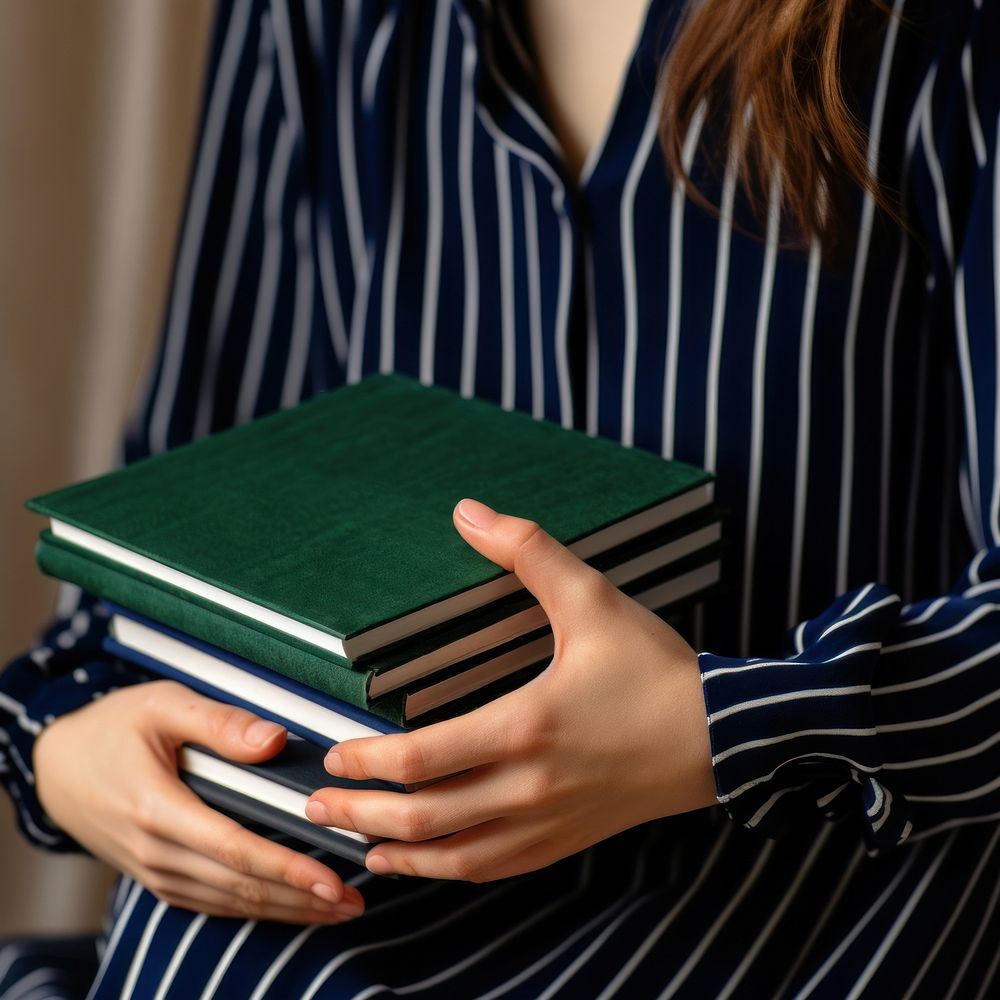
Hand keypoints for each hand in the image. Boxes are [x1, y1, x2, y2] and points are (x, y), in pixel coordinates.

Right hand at [34, 680, 364, 921]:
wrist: (58, 767)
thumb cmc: (113, 729)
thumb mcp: (163, 704)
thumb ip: (220, 722)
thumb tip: (274, 741)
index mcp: (158, 807)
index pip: (234, 848)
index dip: (286, 867)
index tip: (330, 879)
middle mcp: (156, 850)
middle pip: (239, 884)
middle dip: (300, 898)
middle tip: (352, 901)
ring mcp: (156, 871)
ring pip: (230, 900)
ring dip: (285, 909)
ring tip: (337, 910)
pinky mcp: (159, 878)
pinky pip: (212, 902)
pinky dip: (255, 908)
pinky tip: (291, 908)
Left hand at [305, 499, 716, 881]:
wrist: (723, 736)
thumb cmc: (656, 668)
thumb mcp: (593, 599)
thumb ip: (528, 551)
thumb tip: (468, 511)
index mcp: (527, 726)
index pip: (423, 758)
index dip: (369, 760)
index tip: (334, 753)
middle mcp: (531, 786)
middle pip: (424, 816)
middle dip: (360, 813)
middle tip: (313, 804)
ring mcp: (548, 822)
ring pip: (453, 855)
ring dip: (395, 850)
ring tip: (352, 844)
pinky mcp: (565, 840)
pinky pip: (493, 868)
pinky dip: (446, 871)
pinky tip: (419, 864)